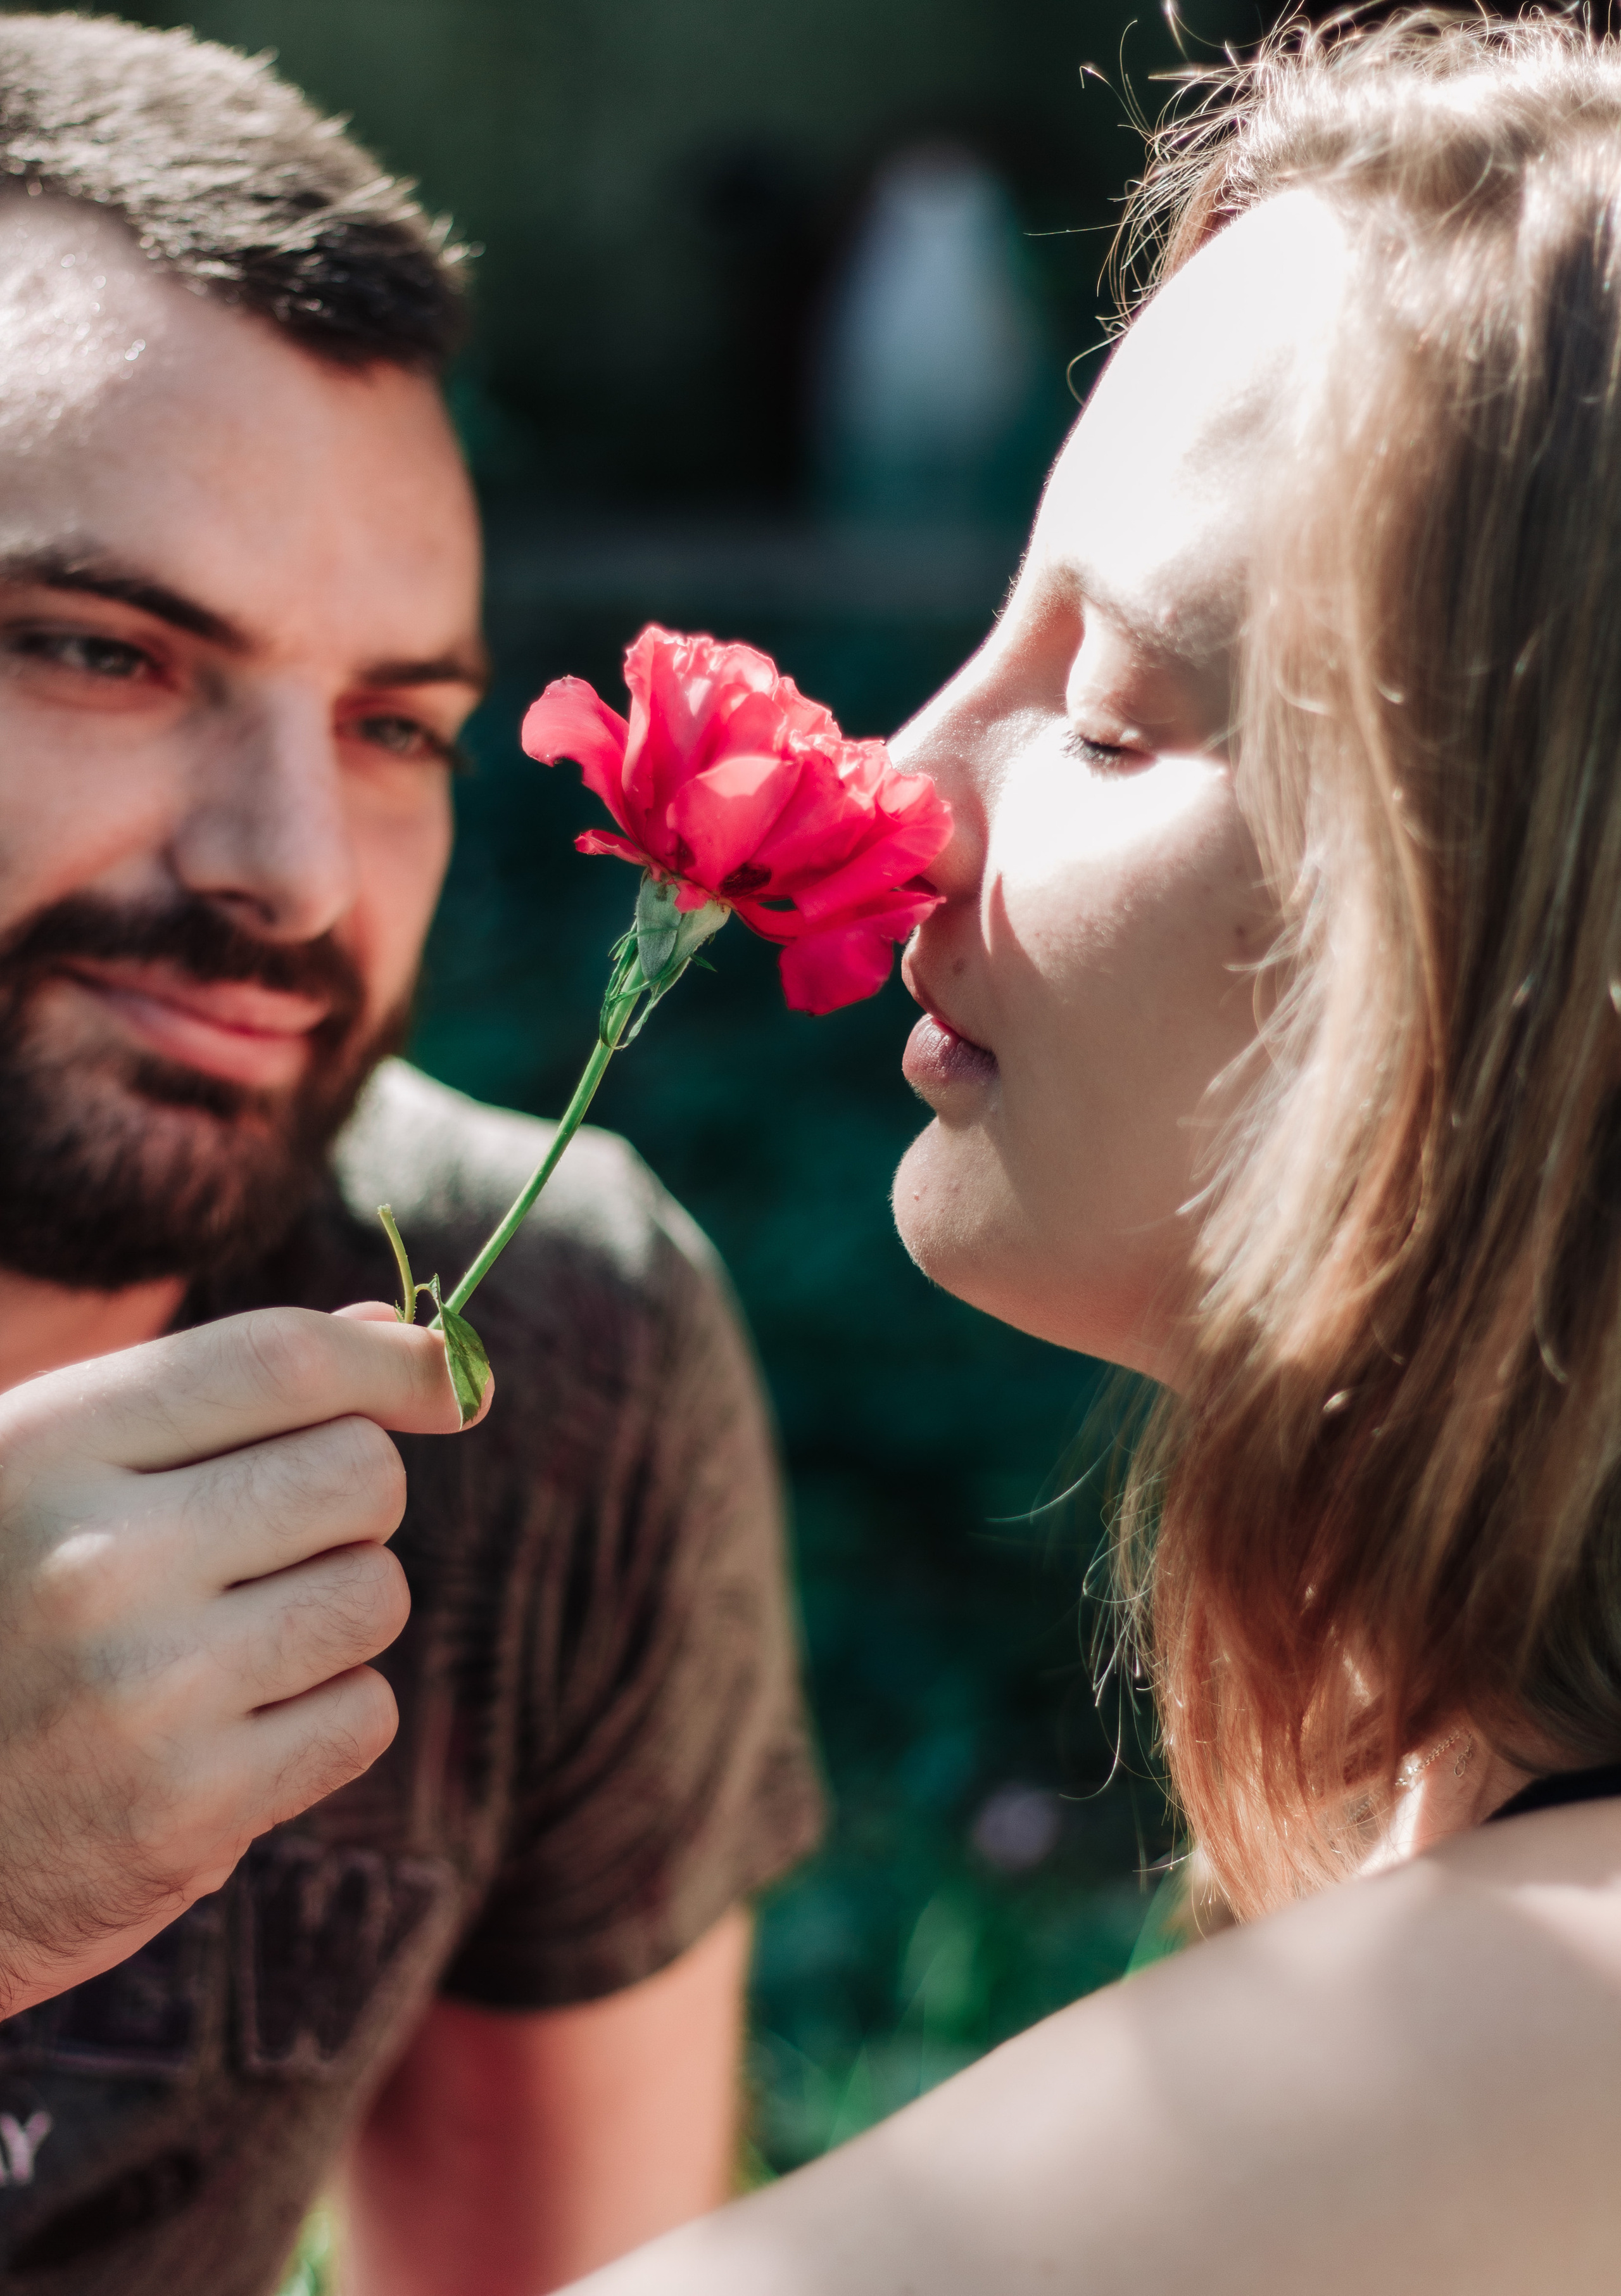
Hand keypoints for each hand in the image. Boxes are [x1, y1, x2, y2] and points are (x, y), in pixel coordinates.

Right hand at [0, 1304, 483, 2018]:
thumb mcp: (53, 1475)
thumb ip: (214, 1397)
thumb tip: (398, 1328)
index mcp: (45, 1449)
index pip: (279, 1360)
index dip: (394, 1359)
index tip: (451, 1379)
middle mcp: (92, 1561)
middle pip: (359, 1472)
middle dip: (349, 1503)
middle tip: (266, 1550)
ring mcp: (142, 1691)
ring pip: (376, 1592)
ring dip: (337, 1612)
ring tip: (230, 1647)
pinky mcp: (188, 1812)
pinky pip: (364, 1715)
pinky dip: (324, 1720)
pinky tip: (229, 1734)